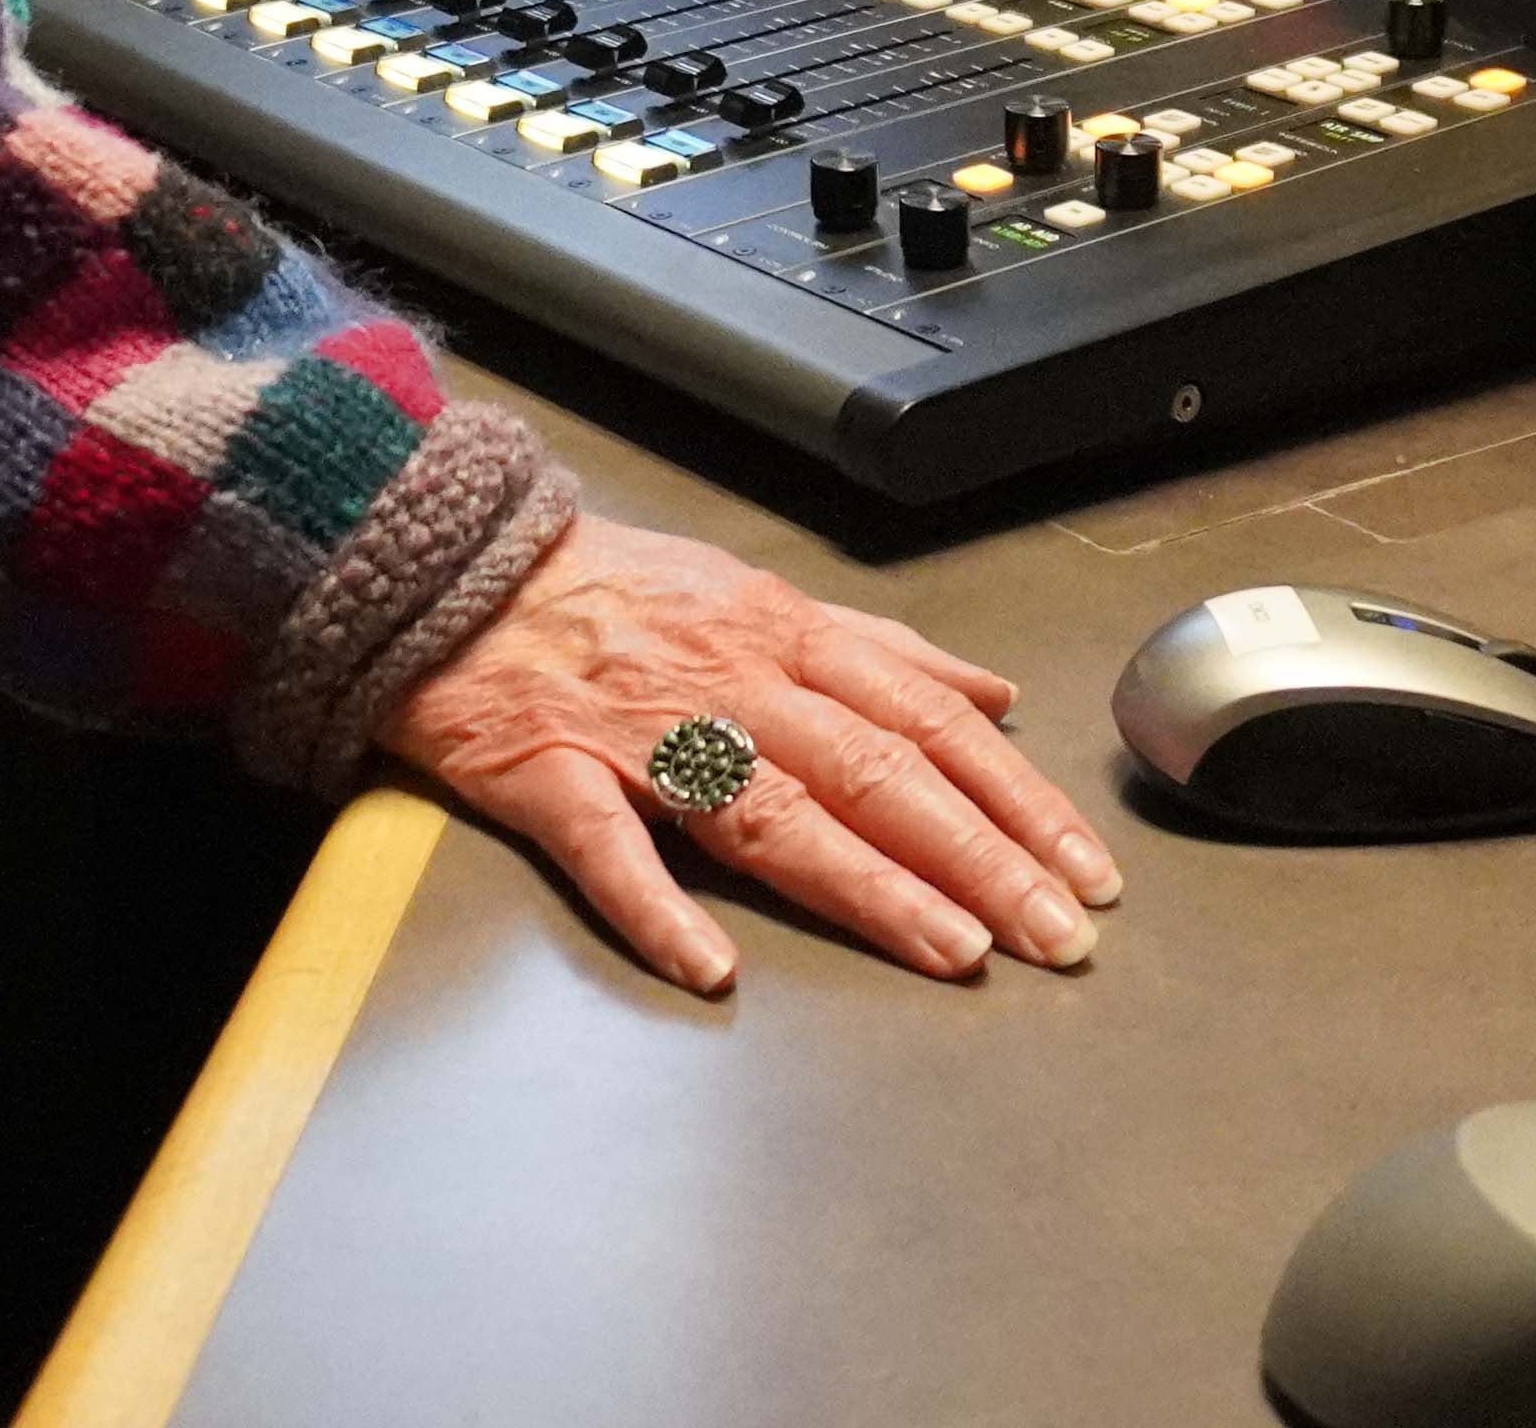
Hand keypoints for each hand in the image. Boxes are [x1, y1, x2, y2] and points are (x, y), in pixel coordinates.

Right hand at [381, 514, 1125, 994]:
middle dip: (977, 855)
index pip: (926, 720)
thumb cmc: (615, 592)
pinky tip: (711, 969)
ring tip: (949, 949)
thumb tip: (992, 690)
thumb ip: (880, 649)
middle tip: (1053, 935)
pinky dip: (657, 908)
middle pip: (873, 770)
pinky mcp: (548, 773)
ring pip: (769, 808)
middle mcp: (730, 680)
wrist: (452, 566)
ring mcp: (639, 731)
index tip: (1083, 870)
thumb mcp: (759, 592)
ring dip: (866, 884)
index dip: (1013, 796)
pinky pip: (605, 848)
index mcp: (784, 635)